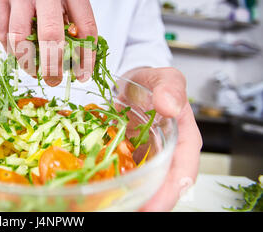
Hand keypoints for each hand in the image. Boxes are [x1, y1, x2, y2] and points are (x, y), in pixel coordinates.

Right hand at [0, 0, 96, 85]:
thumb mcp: (68, 0)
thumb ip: (75, 26)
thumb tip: (79, 66)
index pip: (85, 26)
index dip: (85, 56)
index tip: (82, 76)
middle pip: (50, 34)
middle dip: (52, 65)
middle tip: (54, 81)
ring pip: (20, 38)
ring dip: (27, 62)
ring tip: (33, 71)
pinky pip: (4, 35)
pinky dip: (12, 51)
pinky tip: (19, 54)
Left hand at [123, 67, 202, 211]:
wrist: (131, 83)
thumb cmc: (152, 83)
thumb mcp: (164, 78)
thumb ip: (170, 87)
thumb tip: (170, 106)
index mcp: (184, 138)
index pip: (185, 168)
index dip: (172, 189)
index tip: (158, 204)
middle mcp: (169, 153)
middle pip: (166, 185)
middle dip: (153, 202)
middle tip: (136, 211)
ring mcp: (148, 158)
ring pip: (147, 184)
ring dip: (136, 198)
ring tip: (118, 207)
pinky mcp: (130, 158)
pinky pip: (127, 175)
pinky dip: (119, 185)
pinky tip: (105, 192)